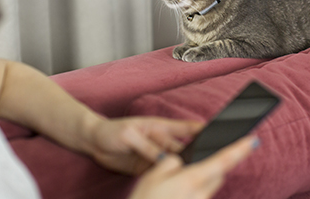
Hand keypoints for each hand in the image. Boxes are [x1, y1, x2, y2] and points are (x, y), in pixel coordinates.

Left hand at [86, 117, 202, 174]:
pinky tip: (175, 183)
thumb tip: (163, 159)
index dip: (201, 130)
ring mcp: (154, 155)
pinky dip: (168, 178)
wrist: (92, 142)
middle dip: (194, 155)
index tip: (217, 133)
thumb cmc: (110, 131)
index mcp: (159, 127)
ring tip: (192, 175)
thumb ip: (146, 146)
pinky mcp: (147, 168)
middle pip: (183, 149)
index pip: (185, 127)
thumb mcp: (128, 135)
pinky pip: (161, 173)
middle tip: (205, 164)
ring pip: (174, 163)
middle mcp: (160, 141)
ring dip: (182, 168)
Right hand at [129, 135, 258, 198]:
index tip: (253, 140)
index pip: (223, 161)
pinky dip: (191, 196)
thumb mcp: (152, 176)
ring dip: (198, 184)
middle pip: (216, 176)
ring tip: (172, 188)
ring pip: (207, 189)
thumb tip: (179, 161)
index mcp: (192, 179)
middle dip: (210, 168)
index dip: (240, 149)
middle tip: (189, 167)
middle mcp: (200, 195)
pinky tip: (173, 197)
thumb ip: (170, 162)